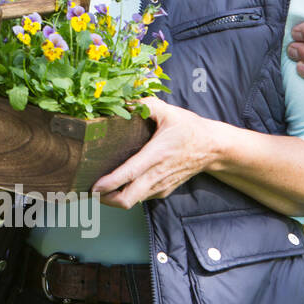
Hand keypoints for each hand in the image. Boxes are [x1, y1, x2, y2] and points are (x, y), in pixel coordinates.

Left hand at [91, 96, 217, 207]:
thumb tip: (123, 102)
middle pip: (128, 199)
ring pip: (133, 202)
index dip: (110, 183)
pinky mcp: (163, 190)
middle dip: (106, 199)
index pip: (130, 174)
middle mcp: (158, 175)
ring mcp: (161, 185)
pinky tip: (117, 185)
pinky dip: (127, 195)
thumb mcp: (169, 111)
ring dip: (114, 199)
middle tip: (89, 191)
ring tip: (98, 190)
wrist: (213, 148)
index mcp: (157, 155)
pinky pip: (141, 198)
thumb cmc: (190, 129)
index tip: (94, 187)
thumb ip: (145, 105)